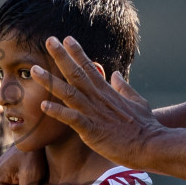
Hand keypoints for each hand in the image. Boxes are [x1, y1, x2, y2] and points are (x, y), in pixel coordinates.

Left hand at [32, 36, 160, 168]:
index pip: (90, 67)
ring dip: (50, 81)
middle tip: (48, 40)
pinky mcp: (92, 130)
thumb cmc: (146, 127)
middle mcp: (98, 99)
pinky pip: (71, 118)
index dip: (77, 52)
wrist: (152, 145)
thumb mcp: (137, 101)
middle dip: (61, 56)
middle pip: (76, 73)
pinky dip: (58, 112)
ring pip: (68, 92)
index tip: (66, 38)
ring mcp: (94, 113)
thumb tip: (115, 74)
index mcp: (107, 92)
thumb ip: (124, 87)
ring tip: (34, 70)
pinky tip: (43, 106)